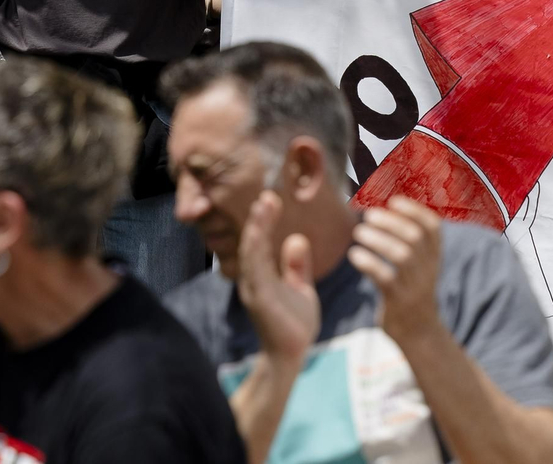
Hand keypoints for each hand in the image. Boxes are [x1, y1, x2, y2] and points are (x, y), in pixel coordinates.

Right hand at [236, 191, 318, 365]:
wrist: (291, 356)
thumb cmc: (293, 325)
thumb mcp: (300, 289)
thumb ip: (296, 266)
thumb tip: (297, 238)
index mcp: (262, 274)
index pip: (261, 241)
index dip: (264, 220)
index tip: (271, 198)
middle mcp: (253, 278)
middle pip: (253, 242)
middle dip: (259, 219)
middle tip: (266, 195)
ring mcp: (254, 289)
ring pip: (252, 253)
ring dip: (257, 229)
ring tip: (263, 206)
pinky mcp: (259, 300)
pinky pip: (256, 271)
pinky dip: (256, 251)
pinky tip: (259, 235)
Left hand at [348, 196, 444, 345]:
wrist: (418, 333)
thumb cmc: (410, 290)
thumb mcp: (418, 265)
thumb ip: (407, 240)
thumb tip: (381, 205)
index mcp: (433, 257)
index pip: (433, 228)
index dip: (414, 210)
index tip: (393, 200)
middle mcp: (428, 269)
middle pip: (415, 238)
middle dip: (391, 222)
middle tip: (368, 215)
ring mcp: (414, 286)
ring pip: (401, 256)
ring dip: (377, 239)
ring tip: (358, 232)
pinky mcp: (399, 301)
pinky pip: (385, 278)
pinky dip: (368, 263)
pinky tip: (355, 255)